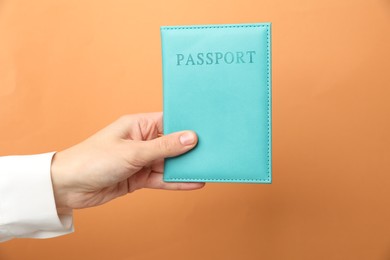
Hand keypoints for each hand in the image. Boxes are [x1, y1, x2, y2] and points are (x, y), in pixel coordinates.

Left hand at [50, 112, 203, 209]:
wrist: (69, 186)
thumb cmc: (94, 159)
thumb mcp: (133, 152)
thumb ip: (164, 147)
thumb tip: (191, 137)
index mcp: (139, 125)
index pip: (170, 121)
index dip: (189, 125)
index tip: (210, 128)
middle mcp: (143, 140)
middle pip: (173, 144)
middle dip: (191, 149)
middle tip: (216, 151)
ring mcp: (142, 160)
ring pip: (169, 163)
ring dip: (186, 167)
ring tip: (210, 168)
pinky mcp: (140, 177)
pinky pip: (162, 179)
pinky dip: (177, 182)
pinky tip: (194, 183)